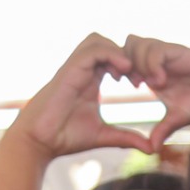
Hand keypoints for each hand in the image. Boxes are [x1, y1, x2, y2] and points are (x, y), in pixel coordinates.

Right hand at [6, 34, 155, 159]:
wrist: (39, 141)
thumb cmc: (65, 137)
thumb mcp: (104, 136)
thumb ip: (126, 138)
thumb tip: (150, 149)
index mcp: (91, 80)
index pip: (113, 58)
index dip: (132, 66)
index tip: (144, 84)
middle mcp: (83, 70)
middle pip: (107, 43)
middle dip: (127, 55)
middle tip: (139, 79)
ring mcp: (75, 68)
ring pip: (98, 40)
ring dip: (118, 52)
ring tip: (129, 75)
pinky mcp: (70, 70)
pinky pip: (93, 50)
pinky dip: (110, 55)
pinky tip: (121, 73)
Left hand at [122, 34, 189, 147]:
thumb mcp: (179, 119)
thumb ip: (162, 130)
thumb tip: (150, 150)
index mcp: (153, 73)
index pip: (125, 58)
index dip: (118, 70)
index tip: (122, 87)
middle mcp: (159, 60)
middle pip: (126, 44)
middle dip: (122, 63)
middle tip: (132, 84)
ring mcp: (169, 54)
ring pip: (136, 42)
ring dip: (137, 63)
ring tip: (148, 84)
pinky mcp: (181, 52)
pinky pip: (156, 49)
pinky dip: (152, 64)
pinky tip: (160, 81)